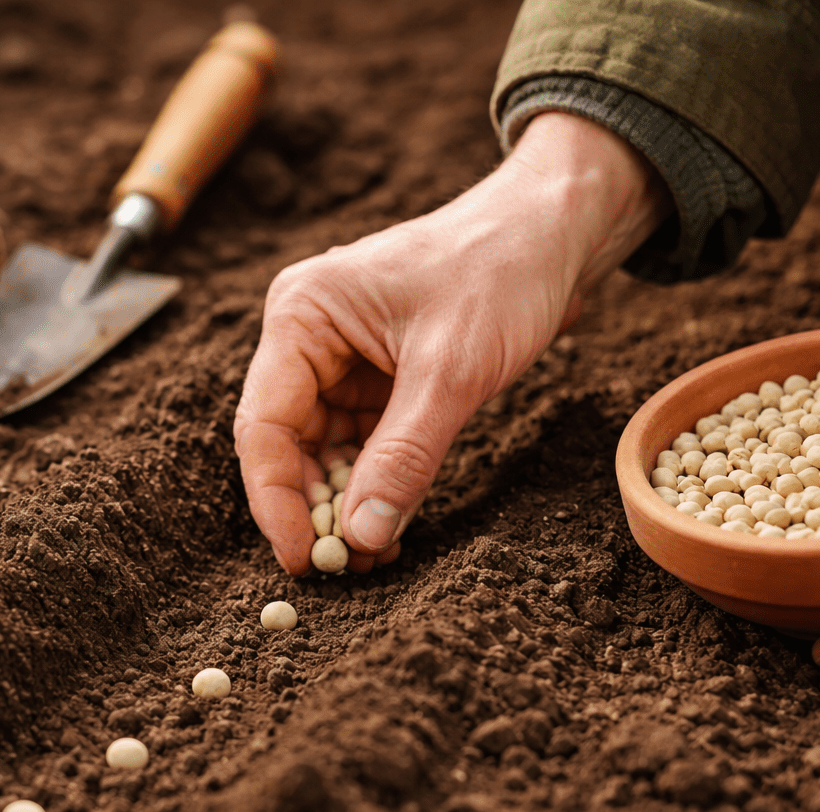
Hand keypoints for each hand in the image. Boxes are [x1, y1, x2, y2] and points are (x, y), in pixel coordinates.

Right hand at [234, 112, 666, 573]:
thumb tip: (362, 537)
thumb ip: (404, 455)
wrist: (555, 231)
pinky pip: (363, 446)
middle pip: (288, 445)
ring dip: (346, 505)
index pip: (264, 425)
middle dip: (314, 508)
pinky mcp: (378, 380)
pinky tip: (393, 526)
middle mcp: (309, 338)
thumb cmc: (500, 269)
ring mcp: (342, 361)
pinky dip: (376, 487)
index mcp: (301, 315)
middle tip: (344, 571)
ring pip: (325, 453)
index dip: (276, 499)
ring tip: (374, 556)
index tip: (302, 559)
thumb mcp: (451, 370)